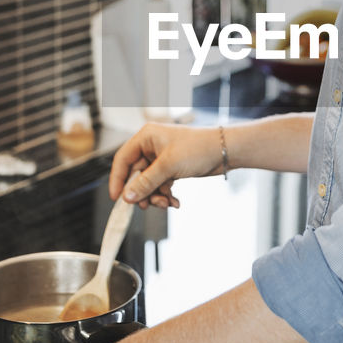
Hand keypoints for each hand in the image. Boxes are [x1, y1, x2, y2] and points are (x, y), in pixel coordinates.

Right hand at [109, 122, 223, 208]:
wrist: (225, 151)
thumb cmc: (199, 148)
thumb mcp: (169, 166)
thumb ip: (146, 182)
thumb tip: (127, 197)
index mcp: (146, 137)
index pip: (122, 160)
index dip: (118, 180)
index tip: (117, 198)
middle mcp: (151, 146)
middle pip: (135, 175)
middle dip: (142, 192)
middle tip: (147, 205)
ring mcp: (161, 158)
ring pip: (148, 183)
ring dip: (155, 196)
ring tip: (166, 203)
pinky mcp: (171, 168)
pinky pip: (160, 185)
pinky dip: (165, 195)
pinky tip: (174, 202)